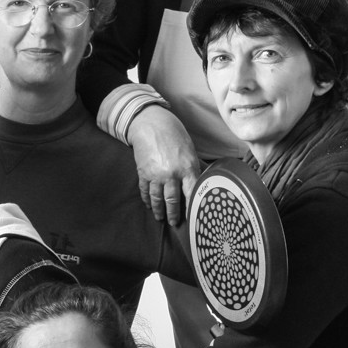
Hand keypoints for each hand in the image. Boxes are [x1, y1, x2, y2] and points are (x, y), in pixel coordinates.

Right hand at [129, 105, 201, 224]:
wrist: (151, 124)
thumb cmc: (174, 135)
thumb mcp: (190, 150)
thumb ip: (194, 167)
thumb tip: (203, 181)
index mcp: (187, 168)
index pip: (192, 193)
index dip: (193, 207)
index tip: (194, 217)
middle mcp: (171, 174)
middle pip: (173, 200)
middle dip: (173, 214)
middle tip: (174, 224)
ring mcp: (156, 175)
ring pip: (157, 198)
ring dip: (159, 210)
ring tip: (160, 218)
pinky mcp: (143, 172)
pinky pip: (145, 191)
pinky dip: (147, 199)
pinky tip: (149, 205)